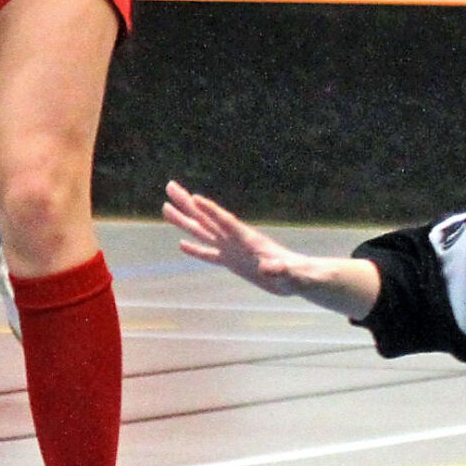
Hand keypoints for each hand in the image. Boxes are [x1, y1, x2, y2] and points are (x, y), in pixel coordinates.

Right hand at [163, 182, 339, 297]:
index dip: (211, 211)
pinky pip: (209, 254)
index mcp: (248, 240)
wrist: (300, 279)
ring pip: (202, 233)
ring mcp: (232, 250)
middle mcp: (236, 240)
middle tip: (170, 187)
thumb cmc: (299, 277)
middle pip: (206, 219)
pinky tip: (181, 245)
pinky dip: (195, 250)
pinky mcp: (232, 262)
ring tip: (166, 208)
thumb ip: (282, 271)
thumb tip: (272, 268)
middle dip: (187, 203)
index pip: (226, 222)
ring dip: (184, 220)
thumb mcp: (291, 276)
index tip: (195, 198)